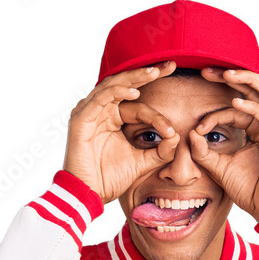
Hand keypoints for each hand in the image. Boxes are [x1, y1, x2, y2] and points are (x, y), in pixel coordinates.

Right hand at [63, 61, 180, 204]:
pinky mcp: (81, 119)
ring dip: (134, 78)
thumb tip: (177, 137)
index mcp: (113, 118)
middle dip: (147, 74)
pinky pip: (100, 98)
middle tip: (170, 65)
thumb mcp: (141, 162)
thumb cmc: (109, 179)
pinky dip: (117, 92)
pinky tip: (134, 91)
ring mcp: (89, 113)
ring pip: (113, 86)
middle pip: (125, 85)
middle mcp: (101, 111)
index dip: (157, 112)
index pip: (138, 105)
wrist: (89, 194)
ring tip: (153, 73)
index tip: (171, 129)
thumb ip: (159, 151)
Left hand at [188, 68, 258, 221]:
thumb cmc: (249, 190)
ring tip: (225, 75)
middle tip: (207, 70)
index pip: (239, 106)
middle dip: (232, 77)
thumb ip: (205, 151)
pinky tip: (234, 103)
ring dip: (247, 81)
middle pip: (256, 89)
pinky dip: (253, 108)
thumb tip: (190, 134)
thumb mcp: (220, 167)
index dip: (217, 110)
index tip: (198, 124)